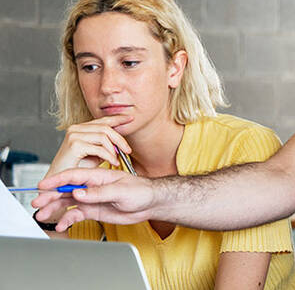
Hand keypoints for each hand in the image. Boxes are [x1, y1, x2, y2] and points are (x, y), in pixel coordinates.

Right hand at [32, 168, 156, 231]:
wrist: (151, 204)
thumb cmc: (141, 191)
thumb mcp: (121, 190)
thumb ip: (99, 192)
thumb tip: (79, 193)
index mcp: (97, 176)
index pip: (73, 176)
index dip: (56, 180)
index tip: (42, 185)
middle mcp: (91, 187)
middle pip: (66, 190)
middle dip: (50, 196)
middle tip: (37, 203)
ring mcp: (91, 199)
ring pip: (68, 203)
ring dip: (55, 209)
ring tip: (43, 215)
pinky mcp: (94, 210)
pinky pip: (77, 214)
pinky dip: (68, 219)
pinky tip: (62, 224)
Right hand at [47, 115, 132, 176]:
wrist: (58, 180)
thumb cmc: (76, 168)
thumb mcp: (94, 153)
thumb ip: (105, 145)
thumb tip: (119, 143)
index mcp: (80, 128)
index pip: (102, 120)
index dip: (118, 119)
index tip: (130, 118)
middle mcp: (76, 129)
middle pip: (106, 127)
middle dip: (120, 139)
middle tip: (128, 150)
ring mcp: (74, 135)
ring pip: (104, 136)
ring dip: (114, 149)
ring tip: (117, 159)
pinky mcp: (74, 145)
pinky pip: (100, 148)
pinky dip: (109, 156)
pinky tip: (113, 162)